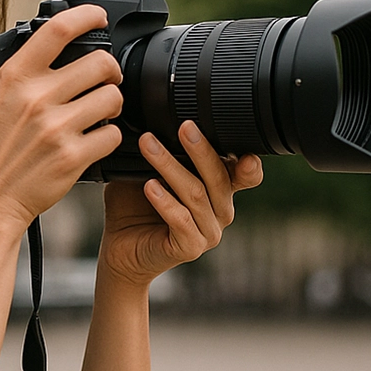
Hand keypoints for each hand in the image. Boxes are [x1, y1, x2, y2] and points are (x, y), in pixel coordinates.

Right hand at [0, 5, 123, 230]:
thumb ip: (19, 74)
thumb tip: (48, 49)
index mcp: (14, 78)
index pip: (59, 30)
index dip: (87, 16)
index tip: (99, 17)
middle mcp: (36, 98)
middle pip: (101, 63)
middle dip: (110, 70)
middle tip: (105, 80)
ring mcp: (56, 129)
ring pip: (113, 98)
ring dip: (112, 104)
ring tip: (99, 112)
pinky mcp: (73, 158)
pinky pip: (112, 135)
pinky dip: (108, 137)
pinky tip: (92, 140)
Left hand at [100, 120, 262, 288]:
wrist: (121, 248)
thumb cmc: (136, 207)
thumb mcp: (148, 171)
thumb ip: (161, 151)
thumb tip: (153, 121)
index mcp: (218, 190)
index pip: (245, 175)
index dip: (249, 164)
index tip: (241, 146)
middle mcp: (220, 211)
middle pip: (219, 177)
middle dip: (201, 149)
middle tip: (184, 127)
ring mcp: (209, 232)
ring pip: (195, 194)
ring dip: (170, 166)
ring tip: (148, 145)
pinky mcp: (190, 247)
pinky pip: (180, 220)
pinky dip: (165, 201)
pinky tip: (150, 186)